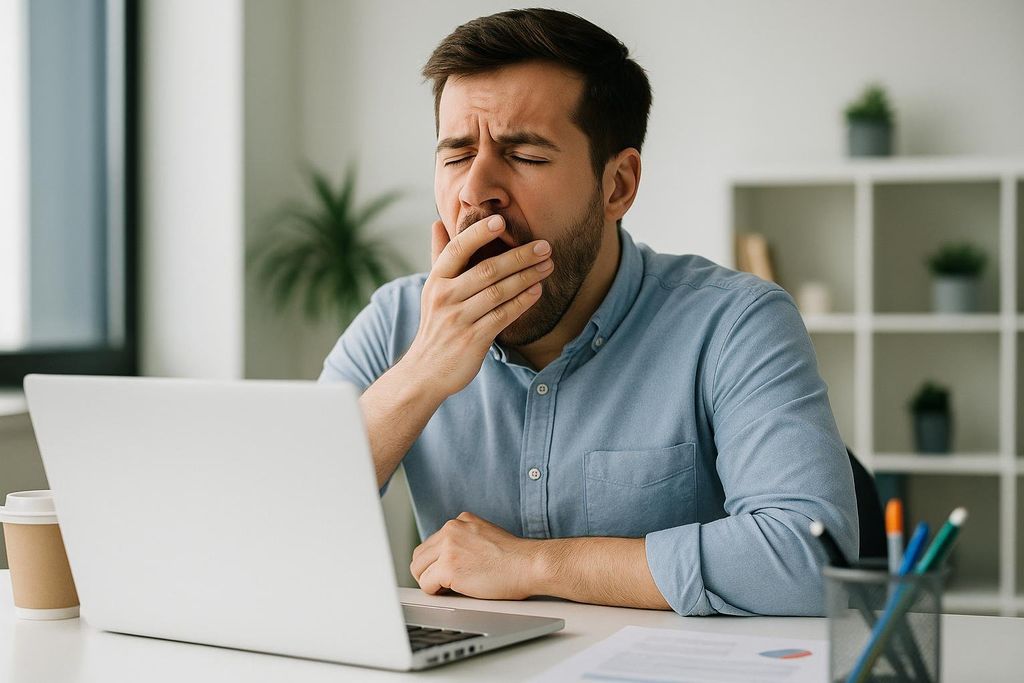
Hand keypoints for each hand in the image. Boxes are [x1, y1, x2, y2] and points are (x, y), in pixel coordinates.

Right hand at [399, 215, 553, 399]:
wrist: (425, 371)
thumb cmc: (437, 324)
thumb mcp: (432, 290)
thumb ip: (439, 257)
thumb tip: (438, 223)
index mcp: (436, 280)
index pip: (456, 250)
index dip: (478, 234)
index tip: (501, 221)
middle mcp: (445, 297)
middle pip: (486, 270)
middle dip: (519, 257)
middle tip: (544, 246)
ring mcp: (458, 319)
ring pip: (498, 292)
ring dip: (526, 277)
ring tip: (548, 266)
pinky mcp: (472, 339)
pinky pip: (502, 316)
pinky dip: (522, 302)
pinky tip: (537, 291)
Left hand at [410, 511, 540, 599]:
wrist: (529, 564)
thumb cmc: (514, 557)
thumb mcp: (485, 535)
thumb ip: (465, 540)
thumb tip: (449, 559)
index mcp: (460, 521)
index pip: (432, 541)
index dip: (436, 560)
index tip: (444, 571)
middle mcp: (451, 529)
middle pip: (420, 554)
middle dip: (427, 570)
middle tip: (440, 584)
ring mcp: (448, 548)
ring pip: (418, 568)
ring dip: (429, 581)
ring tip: (446, 589)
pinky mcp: (448, 567)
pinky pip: (426, 584)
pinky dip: (435, 592)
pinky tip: (451, 592)